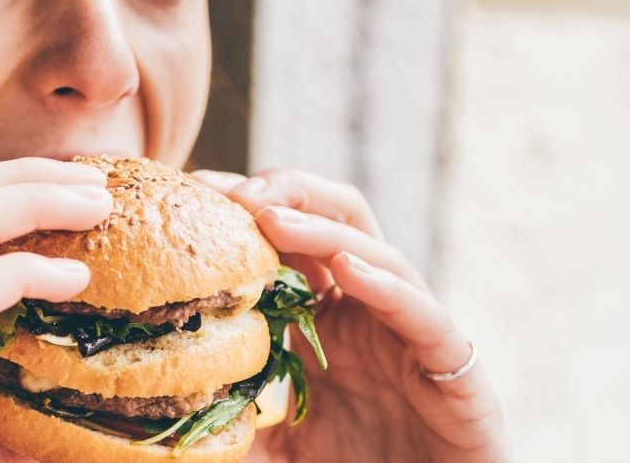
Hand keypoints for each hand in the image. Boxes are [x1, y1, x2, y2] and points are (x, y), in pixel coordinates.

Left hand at [192, 168, 510, 462]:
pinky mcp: (453, 366)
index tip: (199, 192)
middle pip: (340, 219)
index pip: (292, 238)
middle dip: (290, 193)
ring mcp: (415, 331)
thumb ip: (241, 418)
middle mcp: (372, 310)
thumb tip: (176, 414)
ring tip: (272, 220)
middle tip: (235, 194)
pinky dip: (387, 288)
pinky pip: (424, 315)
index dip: (251, 208)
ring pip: (378, 255)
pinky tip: (346, 269)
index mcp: (331, 316)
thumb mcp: (283, 443)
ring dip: (322, 231)